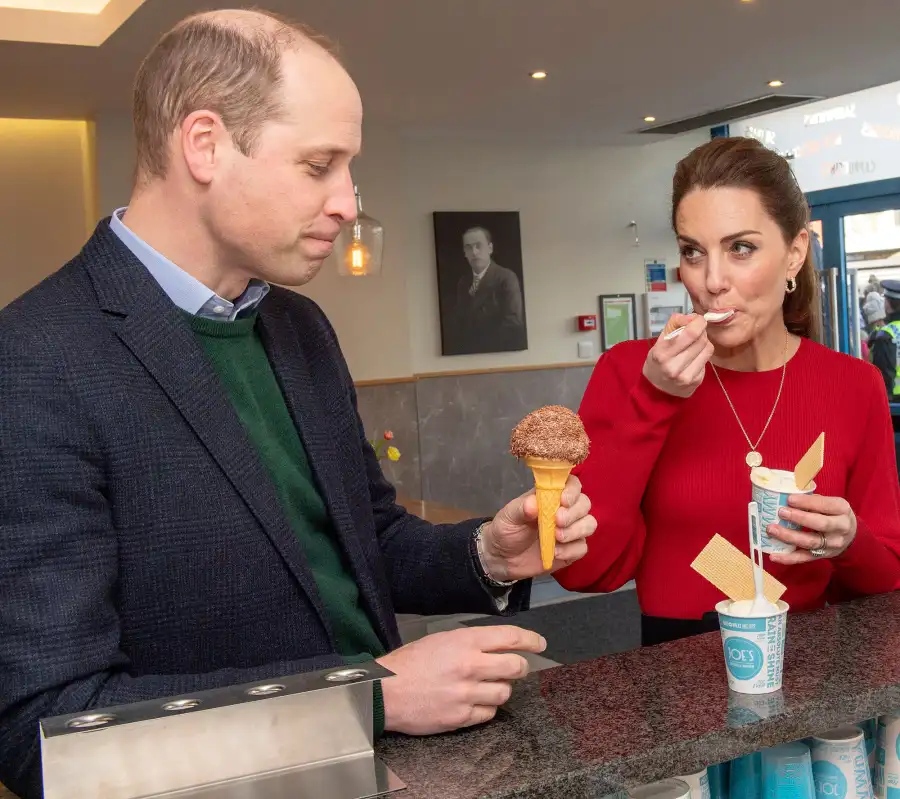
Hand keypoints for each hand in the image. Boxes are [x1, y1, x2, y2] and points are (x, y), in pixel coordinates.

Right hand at [377, 626, 545, 734]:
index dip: (531, 640)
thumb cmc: (409, 663)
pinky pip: (489, 714)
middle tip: (516, 668)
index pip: (510, 637)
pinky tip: (474, 702)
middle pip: (516, 667)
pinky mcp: (461, 717)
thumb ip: (470, 642)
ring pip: (505, 693)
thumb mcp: (440, 640)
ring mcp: (466, 694)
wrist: (385, 691)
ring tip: (486, 686)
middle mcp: (470, 666)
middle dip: (521, 667)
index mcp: (464, 641)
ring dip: (501, 689)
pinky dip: (486, 708)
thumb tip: (498, 646)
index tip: (540, 644)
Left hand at [479, 476, 595, 580]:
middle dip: (574, 513)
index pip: (572, 484)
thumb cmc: (506, 530)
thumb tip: (533, 504)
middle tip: (557, 521)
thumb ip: (521, 508)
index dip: (572, 490)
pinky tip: (555, 552)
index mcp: (550, 496)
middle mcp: (564, 510)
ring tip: (557, 538)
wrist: (503, 558)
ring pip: (589, 524)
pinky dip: (571, 550)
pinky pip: (582, 547)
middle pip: (584, 503)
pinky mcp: (571, 550)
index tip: (563, 500)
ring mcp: (570, 530)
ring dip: (576, 530)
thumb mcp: (508, 516)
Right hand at [643, 313, 713, 397]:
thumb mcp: (658, 343)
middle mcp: (674, 366)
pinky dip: (702, 356)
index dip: (698, 322)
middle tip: (696, 332)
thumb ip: (673, 325)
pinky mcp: (696, 381)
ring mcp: (686, 376)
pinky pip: (707, 361)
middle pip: (701, 339)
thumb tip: (691, 317)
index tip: (697, 320)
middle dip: (701, 331)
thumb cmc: (657, 362)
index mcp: (662, 353)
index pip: (690, 333)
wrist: (656, 391)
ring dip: (704, 343)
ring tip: (695, 346)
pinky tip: (693, 359)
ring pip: (708, 349)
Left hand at [767, 494, 856, 564]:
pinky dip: (788, 558)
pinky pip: (804, 558)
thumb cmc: (833, 514)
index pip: (825, 505)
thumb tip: (787, 496)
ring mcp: (831, 544)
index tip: (789, 498)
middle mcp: (840, 528)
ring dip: (789, 536)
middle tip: (780, 512)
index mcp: (842, 509)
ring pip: (810, 542)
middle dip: (799, 518)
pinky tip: (773, 556)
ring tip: (771, 530)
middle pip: (820, 524)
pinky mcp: (821, 556)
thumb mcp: (830, 503)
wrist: (850, 536)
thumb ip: (813, 500)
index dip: (806, 502)